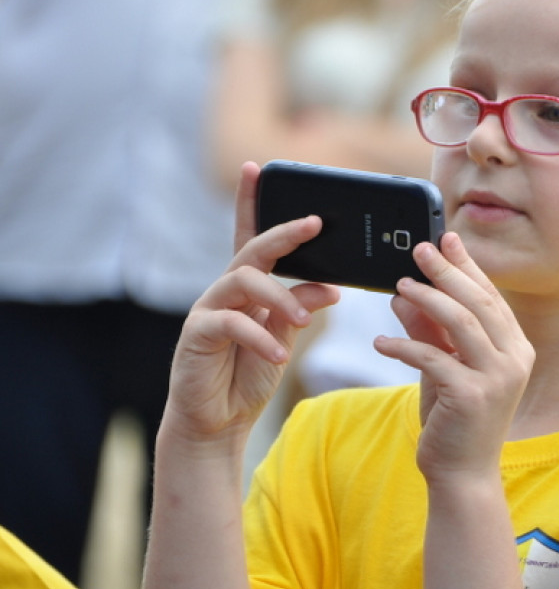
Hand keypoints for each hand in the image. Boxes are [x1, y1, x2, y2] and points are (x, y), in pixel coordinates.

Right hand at [164, 163, 338, 449]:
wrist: (218, 421)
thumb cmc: (249, 373)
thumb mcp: (285, 336)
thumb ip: (302, 307)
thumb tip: (332, 287)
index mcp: (248, 285)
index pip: (251, 235)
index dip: (251, 200)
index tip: (256, 167)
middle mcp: (226, 289)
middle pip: (252, 248)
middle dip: (283, 232)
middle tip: (315, 224)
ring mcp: (208, 308)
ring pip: (244, 280)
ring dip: (279, 296)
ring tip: (302, 321)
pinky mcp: (197, 334)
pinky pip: (230, 322)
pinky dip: (260, 335)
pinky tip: (279, 353)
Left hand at [373, 233, 534, 483]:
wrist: (461, 475)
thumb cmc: (453, 420)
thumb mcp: (441, 369)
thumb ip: (428, 332)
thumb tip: (401, 294)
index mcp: (516, 348)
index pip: (490, 296)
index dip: (468, 266)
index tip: (446, 239)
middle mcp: (515, 359)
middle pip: (478, 301)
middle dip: (447, 271)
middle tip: (419, 248)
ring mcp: (498, 377)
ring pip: (460, 321)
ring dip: (426, 299)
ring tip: (399, 286)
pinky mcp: (472, 396)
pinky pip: (432, 357)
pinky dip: (403, 346)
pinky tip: (380, 342)